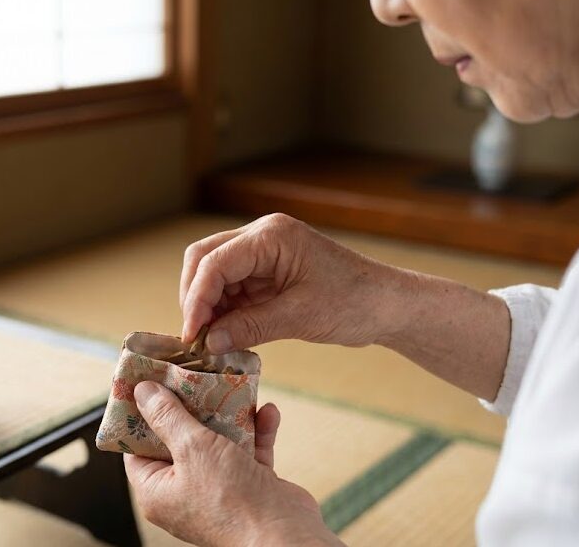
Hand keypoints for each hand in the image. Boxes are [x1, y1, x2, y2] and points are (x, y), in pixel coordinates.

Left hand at [124, 381, 342, 546]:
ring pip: (217, 443)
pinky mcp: (248, 486)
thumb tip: (142, 393)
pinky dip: (257, 432)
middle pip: (179, 440)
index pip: (136, 447)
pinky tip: (267, 412)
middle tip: (193, 376)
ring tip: (234, 389)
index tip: (148, 384)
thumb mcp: (192, 448)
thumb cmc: (232, 501)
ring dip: (230, 417)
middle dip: (191, 408)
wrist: (285, 535)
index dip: (141, 415)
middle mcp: (184, 491)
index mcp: (157, 490)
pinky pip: (248, 452)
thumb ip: (168, 417)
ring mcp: (218, 489)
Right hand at [180, 213, 410, 351]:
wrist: (386, 305)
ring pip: (214, 275)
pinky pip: (232, 289)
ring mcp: (262, 253)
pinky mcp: (266, 272)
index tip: (191, 334)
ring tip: (210, 341)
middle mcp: (261, 237)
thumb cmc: (354, 302)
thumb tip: (209, 342)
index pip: (214, 262)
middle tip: (195, 337)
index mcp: (271, 236)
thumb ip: (250, 327)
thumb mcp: (300, 317)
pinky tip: (225, 335)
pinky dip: (223, 311)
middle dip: (195, 298)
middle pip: (205, 259)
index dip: (196, 299)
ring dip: (208, 307)